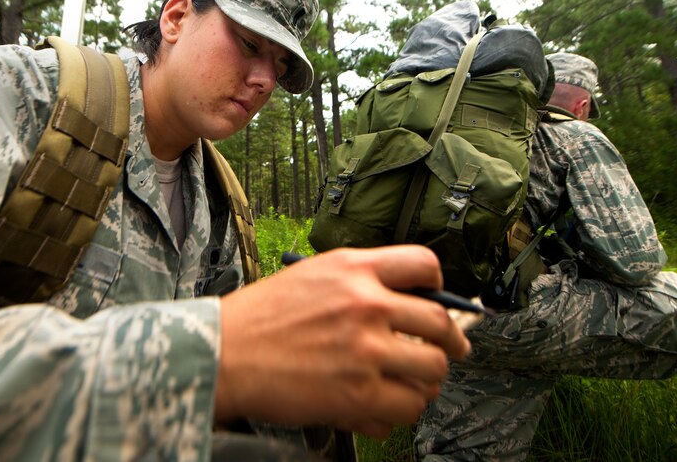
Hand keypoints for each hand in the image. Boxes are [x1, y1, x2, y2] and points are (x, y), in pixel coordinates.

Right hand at [215, 245, 470, 436]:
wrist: (223, 353)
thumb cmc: (261, 317)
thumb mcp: (311, 276)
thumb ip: (358, 281)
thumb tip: (403, 300)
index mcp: (353, 269)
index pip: (423, 265)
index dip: (440, 285)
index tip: (440, 300)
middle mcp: (366, 304)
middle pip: (440, 323)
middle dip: (452, 341)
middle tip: (450, 350)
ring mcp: (365, 350)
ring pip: (432, 369)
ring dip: (426, 380)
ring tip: (412, 383)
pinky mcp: (358, 393)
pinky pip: (406, 407)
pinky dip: (399, 410)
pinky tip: (382, 405)